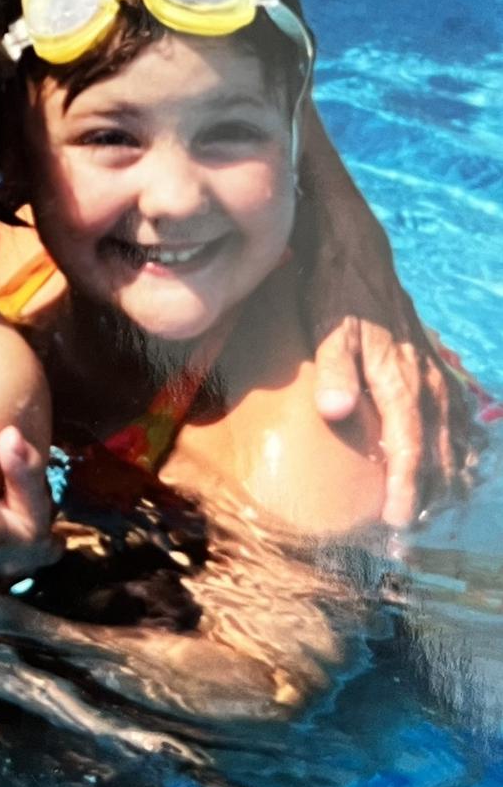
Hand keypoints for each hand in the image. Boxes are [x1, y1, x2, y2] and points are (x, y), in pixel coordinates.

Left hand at [302, 209, 474, 528]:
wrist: (356, 252)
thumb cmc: (334, 291)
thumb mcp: (326, 327)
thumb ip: (333, 370)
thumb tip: (336, 412)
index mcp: (400, 380)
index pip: (410, 449)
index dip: (406, 489)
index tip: (399, 522)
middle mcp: (426, 382)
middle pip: (436, 454)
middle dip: (427, 497)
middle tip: (409, 534)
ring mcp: (435, 374)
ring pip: (453, 439)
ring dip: (446, 478)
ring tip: (433, 512)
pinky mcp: (434, 366)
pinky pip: (459, 416)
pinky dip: (461, 447)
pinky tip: (459, 468)